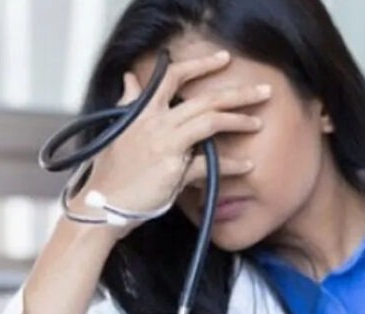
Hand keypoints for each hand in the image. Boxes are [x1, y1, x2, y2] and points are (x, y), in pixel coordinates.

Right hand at [71, 50, 270, 233]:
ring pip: (210, 122)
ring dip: (238, 121)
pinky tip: (246, 165)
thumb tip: (129, 78)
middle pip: (204, 99)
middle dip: (238, 93)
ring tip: (257, 123)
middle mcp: (155, 123)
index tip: (224, 58)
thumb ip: (129, 102)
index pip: (172, 76)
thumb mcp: (118, 129)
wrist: (101, 204)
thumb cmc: (111, 170)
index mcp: (142, 112)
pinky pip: (209, 164)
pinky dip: (231, 165)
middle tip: (263, 91)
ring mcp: (165, 146)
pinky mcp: (173, 170)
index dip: (200, 64)